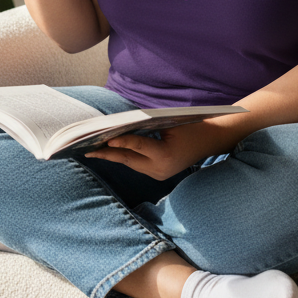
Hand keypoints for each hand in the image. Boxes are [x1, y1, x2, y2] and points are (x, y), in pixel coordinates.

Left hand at [84, 121, 240, 180]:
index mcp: (165, 156)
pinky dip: (125, 156)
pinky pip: (137, 164)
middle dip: (107, 153)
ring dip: (113, 155)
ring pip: (130, 163)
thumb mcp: (170, 123)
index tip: (106, 138)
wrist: (211, 140)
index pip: (138, 147)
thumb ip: (147, 126)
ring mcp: (159, 174)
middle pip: (128, 159)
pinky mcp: (158, 174)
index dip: (122, 141)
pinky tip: (110, 150)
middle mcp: (160, 169)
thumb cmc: (191, 126)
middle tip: (86, 149)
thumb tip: (121, 125)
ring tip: (92, 149)